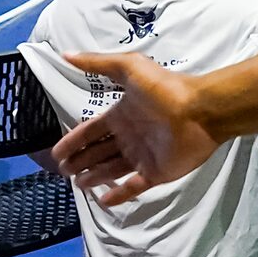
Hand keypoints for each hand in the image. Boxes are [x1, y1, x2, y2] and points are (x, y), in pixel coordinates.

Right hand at [49, 51, 216, 204]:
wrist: (200, 111)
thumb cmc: (165, 88)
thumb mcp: (128, 68)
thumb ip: (97, 63)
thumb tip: (65, 54)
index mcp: (121, 115)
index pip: (90, 131)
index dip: (73, 141)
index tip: (57, 153)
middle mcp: (129, 136)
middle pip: (98, 152)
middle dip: (80, 161)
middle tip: (63, 171)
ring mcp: (143, 156)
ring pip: (112, 169)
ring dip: (95, 176)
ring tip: (77, 184)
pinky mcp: (156, 172)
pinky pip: (134, 186)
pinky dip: (119, 195)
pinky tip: (103, 201)